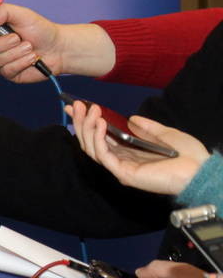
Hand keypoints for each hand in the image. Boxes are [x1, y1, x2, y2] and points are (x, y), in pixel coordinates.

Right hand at [0, 3, 113, 82]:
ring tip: (30, 47)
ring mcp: (0, 60)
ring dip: (16, 53)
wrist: (58, 48)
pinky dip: (21, 63)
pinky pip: (6, 70)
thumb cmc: (41, 29)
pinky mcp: (8, 73)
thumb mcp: (22, 14)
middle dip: (3, 43)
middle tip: (18, 38)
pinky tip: (31, 58)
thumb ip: (2, 11)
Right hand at [68, 101, 207, 196]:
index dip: (86, 123)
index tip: (76, 106)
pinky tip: (101, 123)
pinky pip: (103, 155)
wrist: (200, 170)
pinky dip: (98, 138)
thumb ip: (147, 127)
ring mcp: (120, 168)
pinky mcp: (123, 173)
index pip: (100, 137)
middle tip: (76, 104)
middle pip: (90, 142)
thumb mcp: (166, 133)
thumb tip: (131, 119)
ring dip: (87, 127)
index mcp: (129, 153)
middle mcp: (121, 161)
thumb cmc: (188, 155)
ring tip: (91, 110)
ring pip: (92, 148)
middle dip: (81, 122)